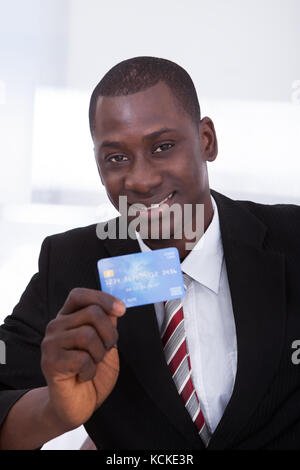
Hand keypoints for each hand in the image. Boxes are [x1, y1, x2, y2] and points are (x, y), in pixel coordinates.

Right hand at [41, 287, 125, 429]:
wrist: (78, 405)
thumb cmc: (93, 373)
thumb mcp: (106, 343)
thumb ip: (107, 323)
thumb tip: (114, 306)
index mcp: (68, 318)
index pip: (79, 295)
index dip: (102, 298)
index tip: (121, 310)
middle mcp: (56, 326)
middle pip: (93, 313)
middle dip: (110, 334)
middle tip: (106, 351)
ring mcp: (50, 343)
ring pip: (89, 335)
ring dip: (100, 354)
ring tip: (92, 364)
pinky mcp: (50, 362)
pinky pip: (83, 359)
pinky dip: (90, 371)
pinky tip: (82, 376)